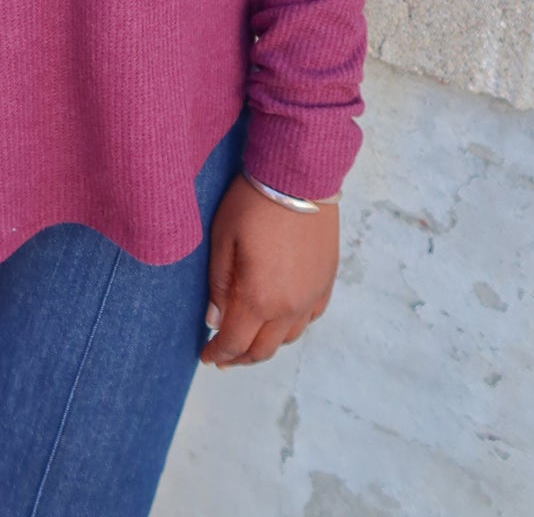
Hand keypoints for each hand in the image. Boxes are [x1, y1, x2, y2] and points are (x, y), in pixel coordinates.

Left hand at [200, 173, 337, 367]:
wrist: (299, 176)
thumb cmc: (254, 202)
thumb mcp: (223, 239)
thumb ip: (220, 285)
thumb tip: (214, 320)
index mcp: (260, 298)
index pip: (235, 342)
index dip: (218, 354)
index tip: (207, 357)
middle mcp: (290, 306)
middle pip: (263, 349)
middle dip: (240, 356)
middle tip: (224, 356)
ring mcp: (312, 295)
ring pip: (288, 338)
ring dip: (266, 344)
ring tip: (249, 339)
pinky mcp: (327, 280)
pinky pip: (310, 318)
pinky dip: (292, 326)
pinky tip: (280, 319)